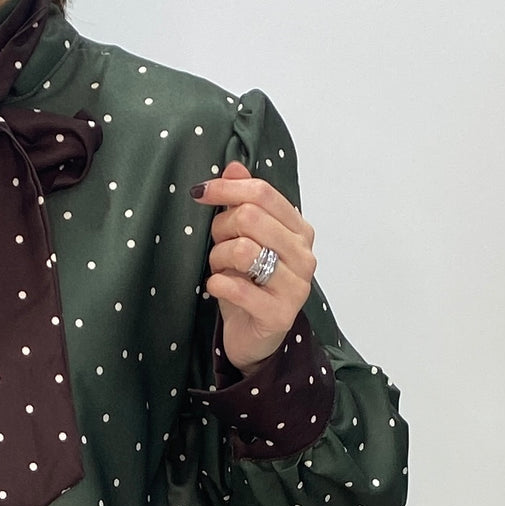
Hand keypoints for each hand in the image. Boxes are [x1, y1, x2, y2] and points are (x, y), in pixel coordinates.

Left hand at [191, 161, 315, 374]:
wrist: (253, 338)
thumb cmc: (248, 285)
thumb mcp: (242, 240)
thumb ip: (242, 203)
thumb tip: (234, 167)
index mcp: (298, 230)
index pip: (263, 193)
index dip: (227, 189)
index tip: (200, 193)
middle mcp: (304, 254)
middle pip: (251, 217)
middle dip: (221, 229)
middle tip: (215, 245)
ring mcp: (296, 285)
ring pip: (244, 250)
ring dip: (218, 258)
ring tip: (219, 269)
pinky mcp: (280, 314)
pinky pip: (238, 287)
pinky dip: (218, 284)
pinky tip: (217, 288)